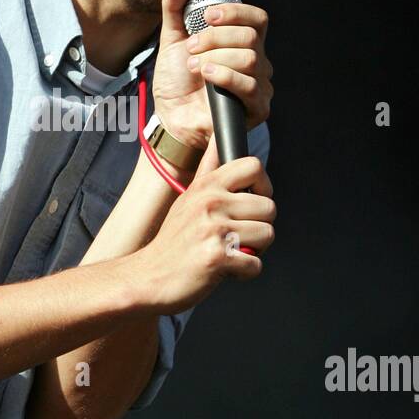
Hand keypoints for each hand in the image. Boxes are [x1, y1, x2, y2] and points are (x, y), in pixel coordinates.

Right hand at [129, 132, 275, 313]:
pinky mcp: (217, 258)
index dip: (263, 186)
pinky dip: (245, 272)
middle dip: (260, 227)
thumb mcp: (187, 199)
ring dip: (254, 251)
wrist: (148, 277)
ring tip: (230, 252)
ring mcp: (213, 230)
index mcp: (206, 187)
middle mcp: (210, 204)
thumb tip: (217, 140)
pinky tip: (225, 268)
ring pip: (267, 235)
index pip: (253, 166)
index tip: (253, 203)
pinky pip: (256, 264)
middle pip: (269, 207)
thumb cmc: (172, 243)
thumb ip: (207, 170)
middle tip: (238, 237)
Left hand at [150, 0, 272, 149]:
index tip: (206, 17)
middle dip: (215, 38)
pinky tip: (206, 76)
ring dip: (216, 58)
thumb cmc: (177, 81)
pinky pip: (250, 85)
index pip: (256, 18)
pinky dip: (224, 76)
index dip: (235, 12)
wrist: (171, 118)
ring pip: (250, 58)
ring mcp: (259, 85)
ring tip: (195, 66)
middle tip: (191, 48)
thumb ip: (176, 7)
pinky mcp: (256, 108)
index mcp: (241, 42)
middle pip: (251, 36)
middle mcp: (256, 62)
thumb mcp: (172, 39)